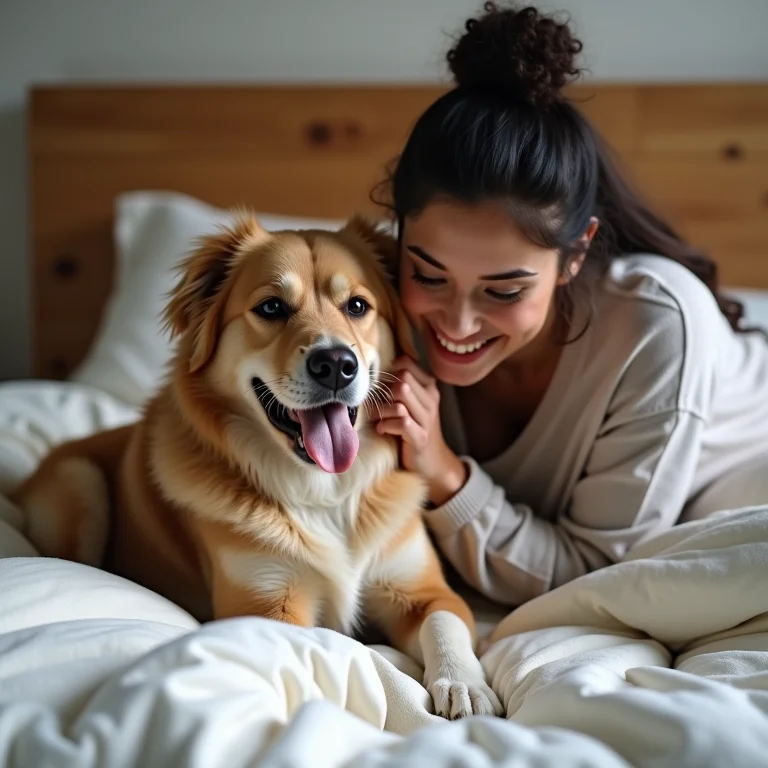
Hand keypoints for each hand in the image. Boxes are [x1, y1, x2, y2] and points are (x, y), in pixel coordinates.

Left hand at [374, 356, 467, 505]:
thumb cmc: (415, 429)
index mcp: (429, 387)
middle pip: (403, 378)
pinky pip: (401, 421)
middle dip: (384, 390)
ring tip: (376, 417)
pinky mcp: (421, 437)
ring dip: (382, 408)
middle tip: (375, 403)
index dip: (388, 369)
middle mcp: (431, 400)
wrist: (432, 462)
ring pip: (401, 396)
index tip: (379, 384)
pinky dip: (386, 424)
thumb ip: (400, 387)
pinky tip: (381, 429)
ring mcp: (428, 419)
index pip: (407, 362)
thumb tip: (372, 372)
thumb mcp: (412, 405)